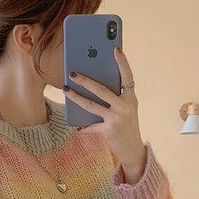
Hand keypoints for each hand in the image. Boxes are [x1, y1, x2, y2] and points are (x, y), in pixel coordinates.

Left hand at [62, 46, 145, 169]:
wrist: (133, 149)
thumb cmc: (126, 126)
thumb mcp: (126, 110)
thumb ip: (115, 98)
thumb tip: (93, 86)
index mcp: (131, 98)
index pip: (128, 76)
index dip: (122, 63)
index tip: (115, 49)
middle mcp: (125, 106)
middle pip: (102, 90)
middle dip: (85, 80)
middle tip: (72, 73)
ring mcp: (117, 118)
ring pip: (91, 105)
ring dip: (76, 97)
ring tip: (65, 90)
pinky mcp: (109, 130)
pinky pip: (91, 126)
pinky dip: (84, 127)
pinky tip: (77, 126)